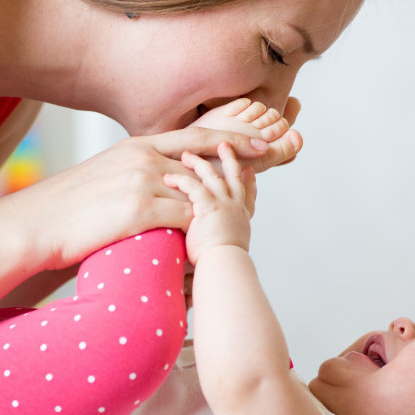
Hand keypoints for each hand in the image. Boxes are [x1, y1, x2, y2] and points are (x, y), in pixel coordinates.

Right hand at [0, 127, 268, 270]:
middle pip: (208, 159)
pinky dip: (199, 232)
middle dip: (242, 166)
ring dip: (219, 210)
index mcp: (137, 147)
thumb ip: (137, 174)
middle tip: (272, 172)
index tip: (263, 142)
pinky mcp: (137, 209)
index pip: (197, 135)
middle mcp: (143, 157)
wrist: (34, 225)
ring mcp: (141, 181)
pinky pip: (184, 219)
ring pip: (199, 193)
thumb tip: (164, 183)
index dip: (234, 138)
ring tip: (242, 220)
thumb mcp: (105, 178)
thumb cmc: (67, 209)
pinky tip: (210, 243)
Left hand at [163, 143, 255, 264]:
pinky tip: (169, 178)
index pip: (245, 190)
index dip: (245, 177)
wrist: (224, 270)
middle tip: (224, 144)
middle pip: (233, 175)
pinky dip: (181, 181)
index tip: (246, 169)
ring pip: (211, 175)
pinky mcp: (210, 206)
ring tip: (185, 155)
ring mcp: (224, 204)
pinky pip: (194, 186)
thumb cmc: (221, 266)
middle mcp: (235, 206)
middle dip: (228, 158)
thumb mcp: (229, 248)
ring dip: (198, 163)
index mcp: (241, 215)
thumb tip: (216, 249)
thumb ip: (221, 241)